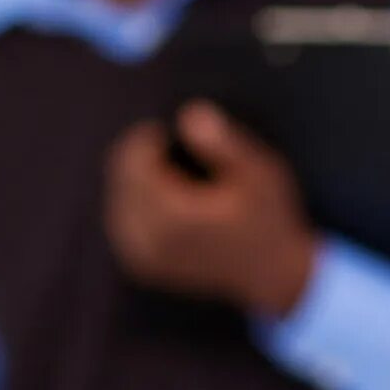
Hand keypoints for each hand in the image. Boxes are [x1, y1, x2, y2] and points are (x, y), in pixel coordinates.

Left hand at [102, 101, 320, 315]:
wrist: (273, 275)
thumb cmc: (268, 218)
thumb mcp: (258, 173)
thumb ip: (222, 143)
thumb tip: (189, 114)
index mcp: (173, 217)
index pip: (133, 162)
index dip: (146, 138)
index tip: (168, 133)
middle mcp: (149, 240)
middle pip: (121, 178)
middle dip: (141, 157)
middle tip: (171, 151)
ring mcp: (142, 257)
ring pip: (117, 199)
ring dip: (136, 179)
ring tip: (172, 175)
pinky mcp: (142, 266)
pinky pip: (120, 222)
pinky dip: (134, 203)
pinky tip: (163, 199)